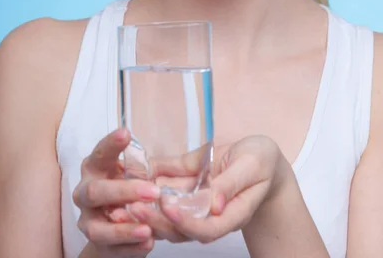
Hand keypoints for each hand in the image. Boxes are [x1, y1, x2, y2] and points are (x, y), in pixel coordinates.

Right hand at [73, 129, 161, 256]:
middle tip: (153, 191)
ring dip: (123, 229)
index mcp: (95, 169)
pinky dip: (129, 247)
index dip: (110, 144)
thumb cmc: (126, 189)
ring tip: (148, 229)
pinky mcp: (97, 244)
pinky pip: (110, 249)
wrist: (113, 228)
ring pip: (97, 228)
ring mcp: (88, 220)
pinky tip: (147, 243)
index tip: (126, 133)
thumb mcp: (133, 174)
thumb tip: (176, 158)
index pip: (99, 154)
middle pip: (94, 192)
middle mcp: (85, 193)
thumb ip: (142, 168)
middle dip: (123, 192)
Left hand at [140, 136, 292, 244]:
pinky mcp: (187, 178)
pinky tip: (132, 169)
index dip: (185, 222)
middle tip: (131, 208)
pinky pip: (166, 180)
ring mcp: (195, 196)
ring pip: (166, 207)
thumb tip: (215, 205)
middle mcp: (207, 212)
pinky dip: (150, 176)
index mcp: (229, 214)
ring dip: (144, 204)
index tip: (168, 207)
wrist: (259, 155)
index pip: (205, 229)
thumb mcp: (253, 167)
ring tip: (122, 197)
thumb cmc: (262, 162)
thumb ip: (233, 184)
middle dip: (154, 219)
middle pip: (178, 225)